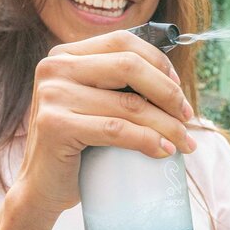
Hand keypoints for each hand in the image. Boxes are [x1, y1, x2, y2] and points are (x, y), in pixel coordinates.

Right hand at [12, 30, 195, 216]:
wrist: (41, 187)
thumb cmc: (77, 146)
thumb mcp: (93, 104)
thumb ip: (117, 85)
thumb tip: (173, 80)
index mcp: (65, 55)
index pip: (123, 42)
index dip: (159, 62)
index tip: (179, 89)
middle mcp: (54, 68)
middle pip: (129, 66)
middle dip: (168, 92)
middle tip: (187, 117)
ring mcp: (53, 95)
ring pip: (128, 103)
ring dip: (167, 124)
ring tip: (185, 142)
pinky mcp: (56, 126)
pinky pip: (116, 130)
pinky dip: (148, 141)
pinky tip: (165, 151)